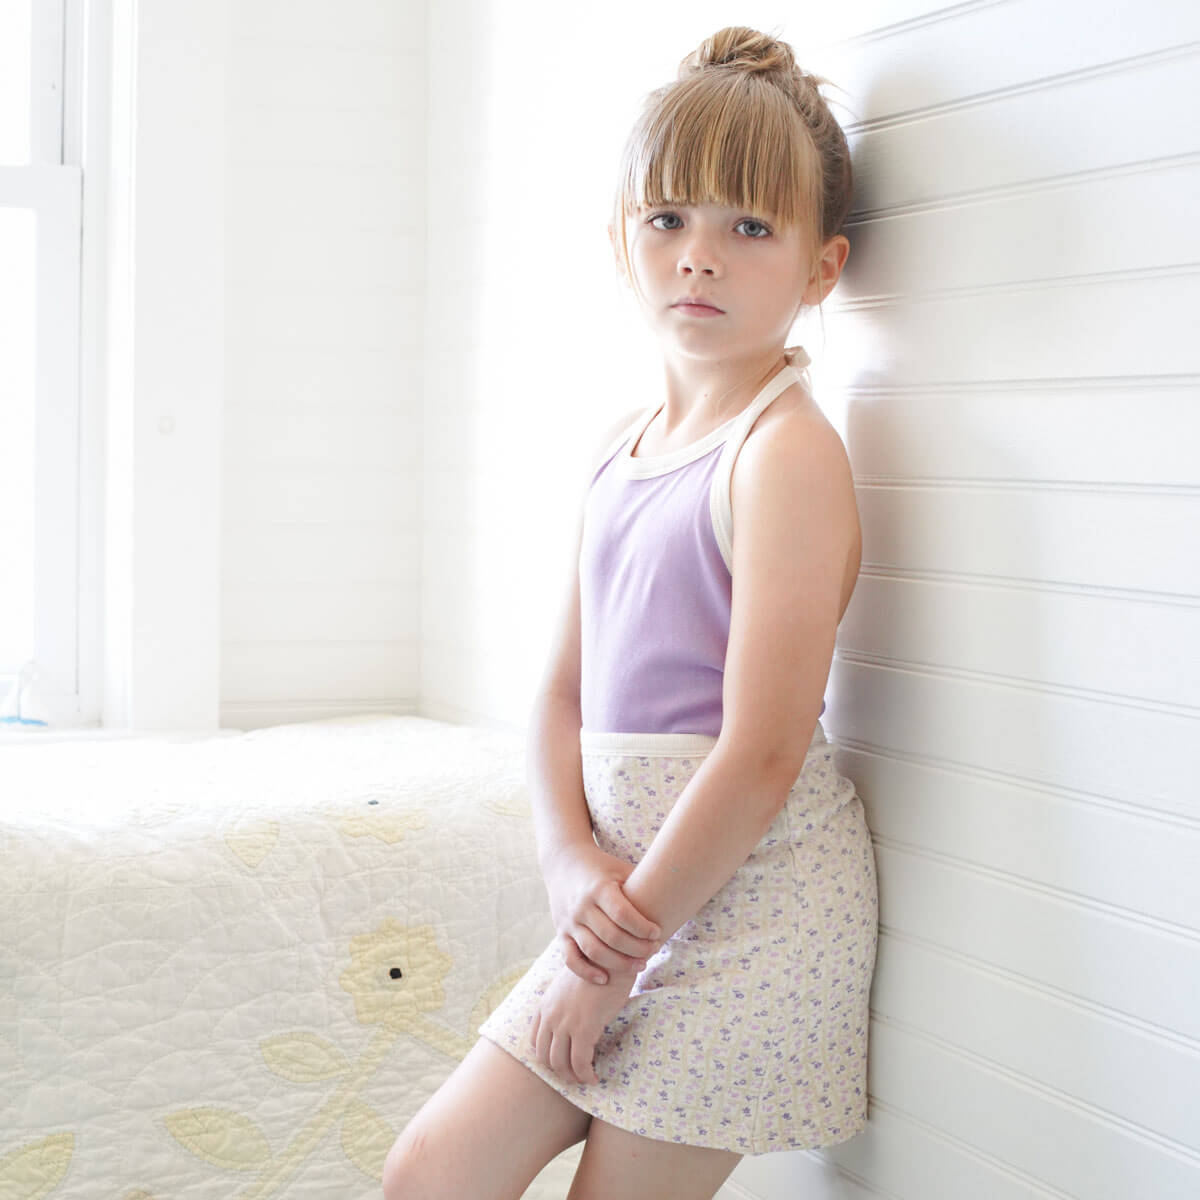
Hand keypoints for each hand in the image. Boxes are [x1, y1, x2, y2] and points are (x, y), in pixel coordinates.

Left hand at [529, 961, 636, 1085]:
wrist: (611, 958)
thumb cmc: (596, 969)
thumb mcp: (570, 984)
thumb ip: (563, 1002)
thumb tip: (571, 1017)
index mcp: (545, 1005)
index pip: (534, 1040)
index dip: (546, 1056)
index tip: (561, 1061)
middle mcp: (551, 1015)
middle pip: (544, 1056)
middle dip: (558, 1070)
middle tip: (573, 1074)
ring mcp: (566, 1023)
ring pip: (560, 1063)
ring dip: (572, 1076)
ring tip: (584, 1078)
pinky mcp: (584, 1029)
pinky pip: (580, 1063)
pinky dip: (585, 1075)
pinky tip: (594, 1076)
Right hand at [541, 842, 664, 985]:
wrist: (563, 861)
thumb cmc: (602, 868)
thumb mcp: (620, 870)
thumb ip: (640, 886)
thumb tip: (675, 896)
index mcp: (599, 888)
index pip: (622, 914)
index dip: (642, 928)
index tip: (658, 933)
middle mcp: (582, 906)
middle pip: (611, 936)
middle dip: (637, 949)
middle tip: (653, 950)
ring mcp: (570, 921)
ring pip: (593, 951)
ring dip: (619, 963)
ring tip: (639, 966)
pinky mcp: (561, 932)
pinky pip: (570, 958)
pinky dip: (586, 972)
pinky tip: (605, 979)